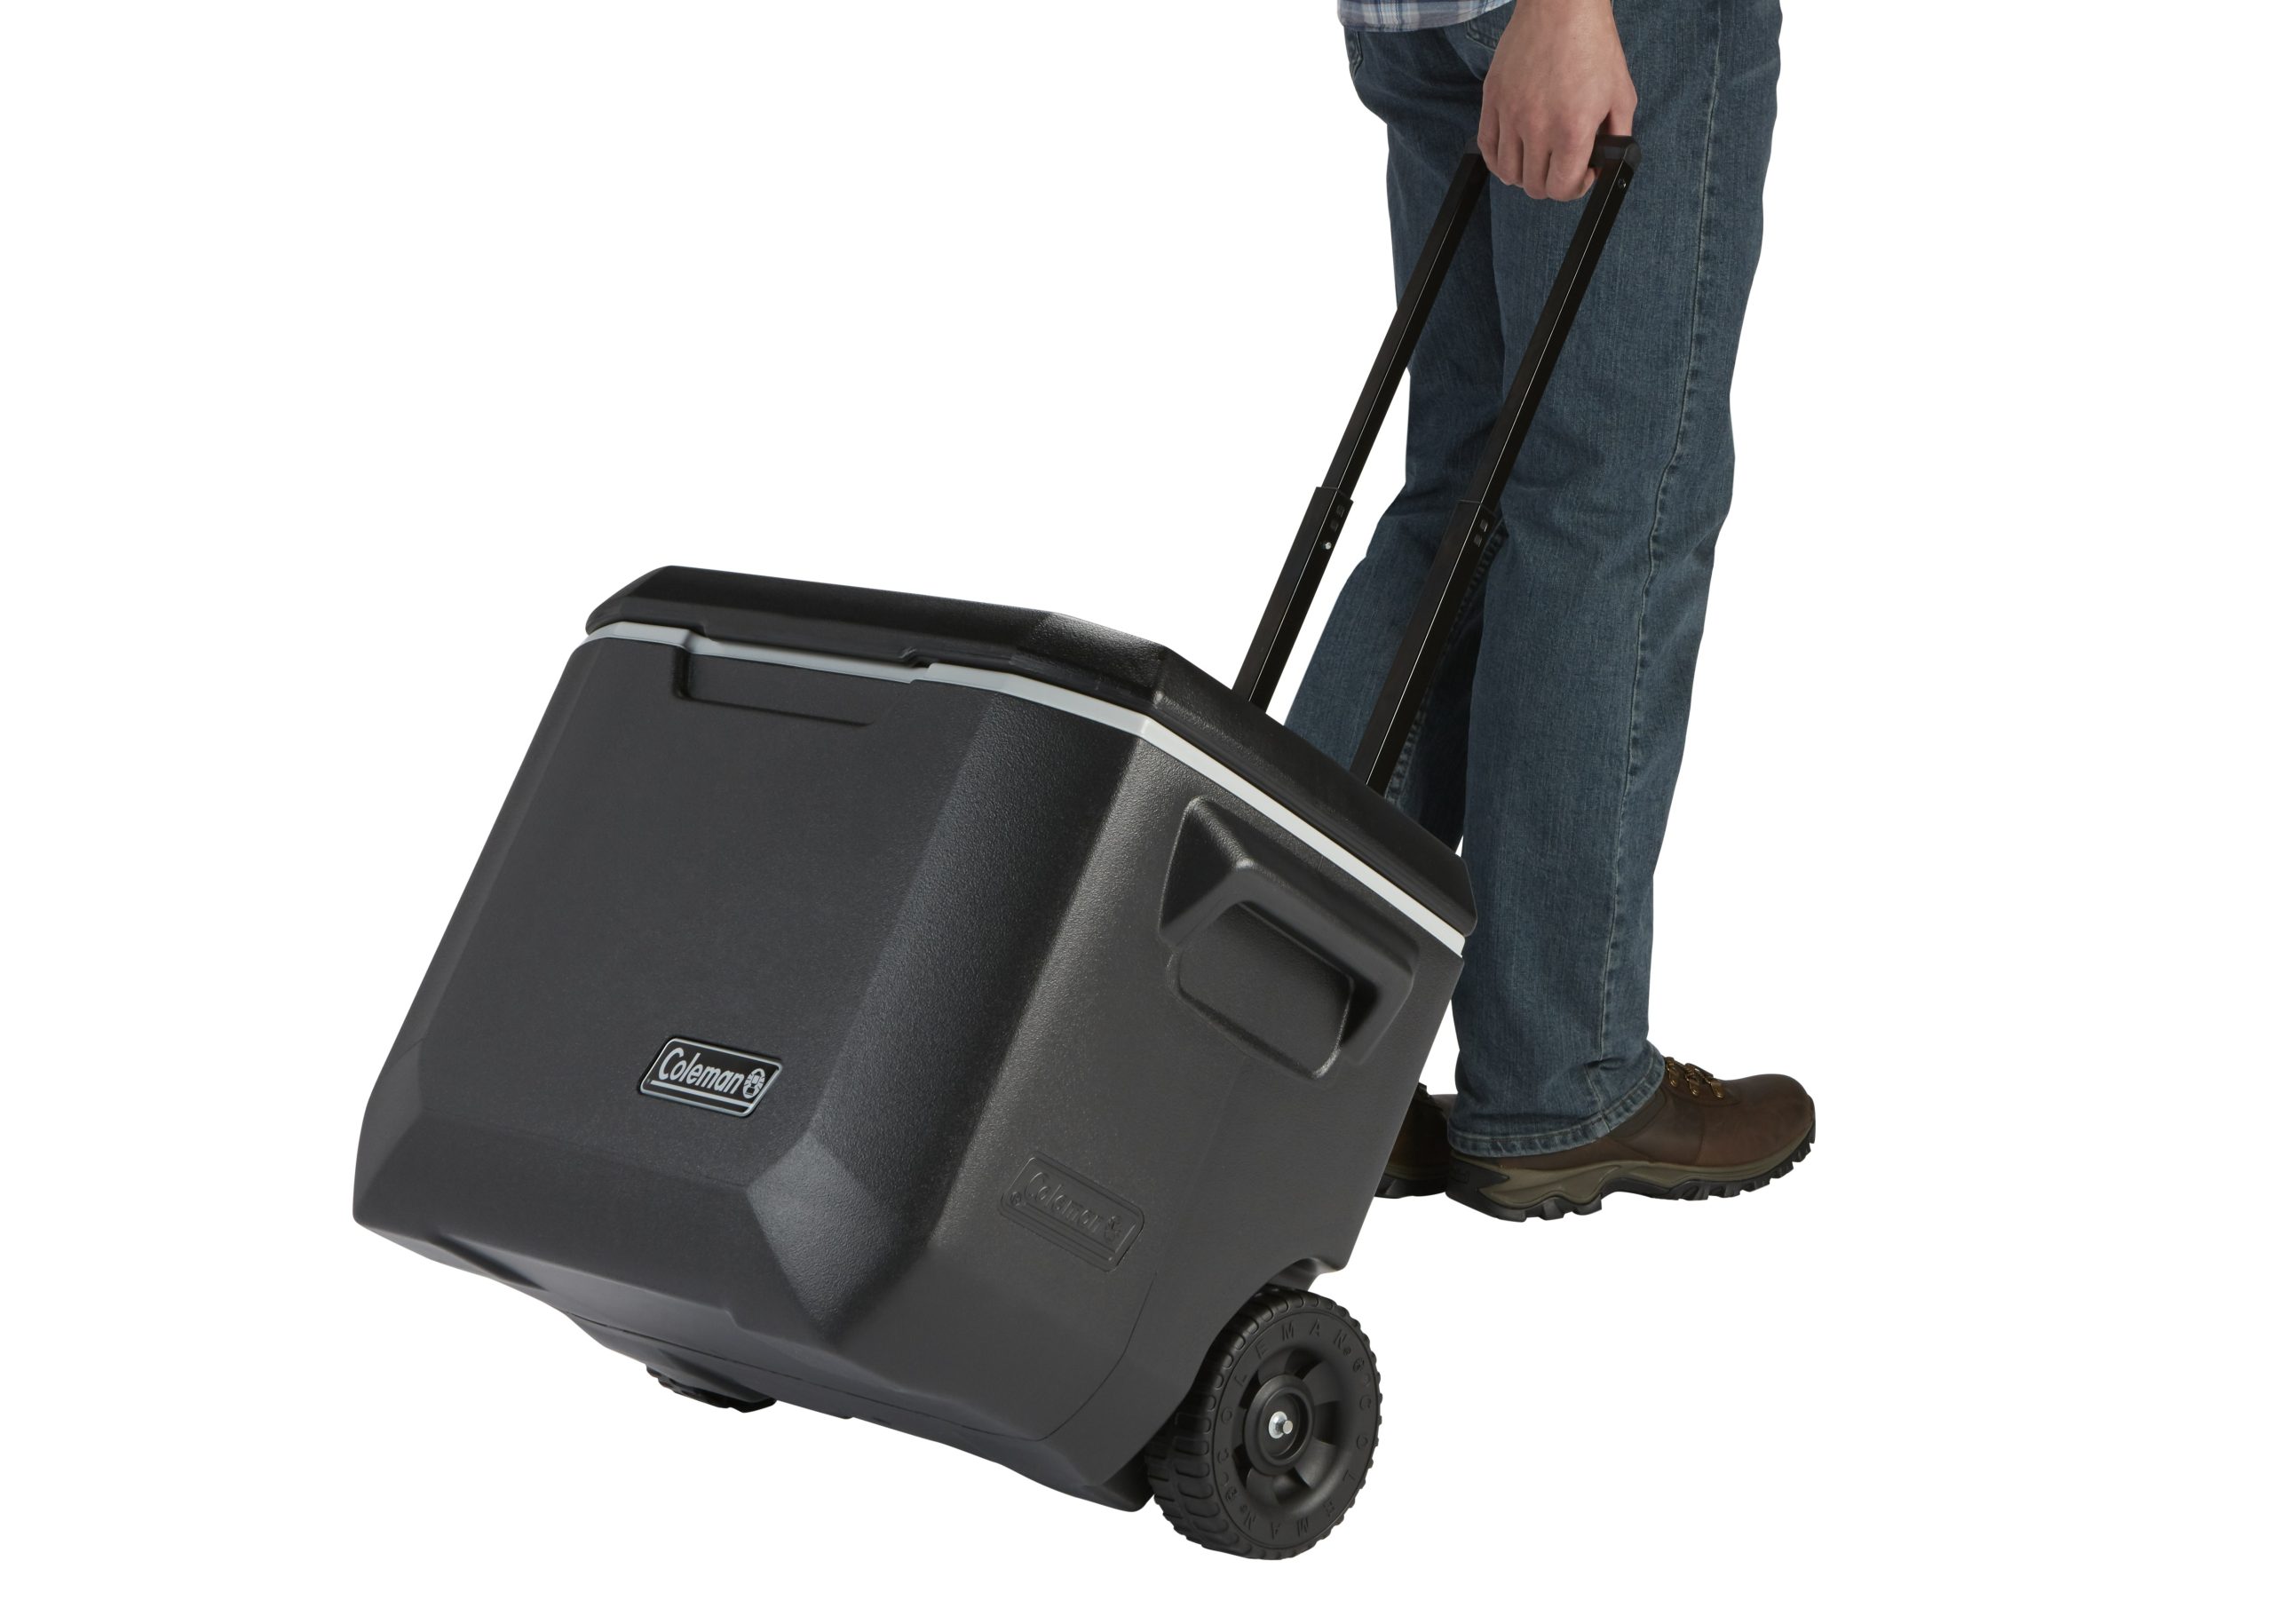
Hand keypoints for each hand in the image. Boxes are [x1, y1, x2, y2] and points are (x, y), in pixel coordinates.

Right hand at [1477, 0, 1637, 200]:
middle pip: (1534, 186)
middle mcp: (1537, 127)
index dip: (1575, 188)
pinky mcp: (1492, 100)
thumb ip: (1617, 135)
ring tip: (1539, 158)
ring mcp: (1510, 114)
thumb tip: (1607, 163)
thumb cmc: (1593, 45)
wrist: (1562, 9)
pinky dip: (1498, 160)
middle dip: (1552, 183)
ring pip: (1508, 173)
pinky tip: (1515, 151)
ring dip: (1525, 174)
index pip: (1561, 188)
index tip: (1583, 173)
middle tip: (1562, 166)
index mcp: (1572, 129)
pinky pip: (1486, 148)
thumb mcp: (1622, 95)